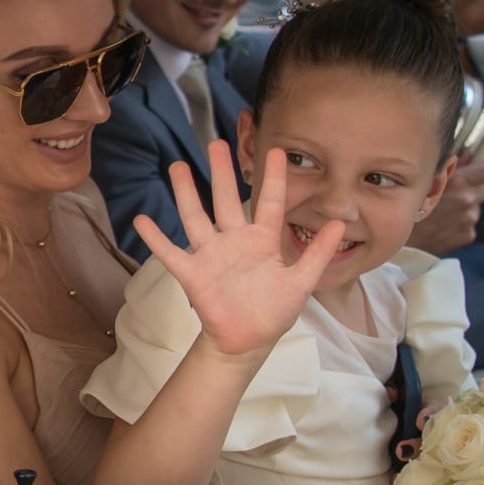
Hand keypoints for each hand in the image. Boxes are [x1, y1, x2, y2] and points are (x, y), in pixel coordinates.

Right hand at [134, 143, 343, 359]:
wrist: (248, 341)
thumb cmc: (274, 311)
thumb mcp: (302, 282)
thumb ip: (318, 254)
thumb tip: (340, 223)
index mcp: (262, 240)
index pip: (270, 203)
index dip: (274, 178)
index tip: (278, 151)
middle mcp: (234, 240)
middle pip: (226, 200)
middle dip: (221, 172)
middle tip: (216, 143)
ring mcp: (211, 255)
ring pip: (196, 217)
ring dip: (186, 193)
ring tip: (177, 166)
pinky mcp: (193, 273)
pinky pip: (171, 253)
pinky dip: (156, 238)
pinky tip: (142, 220)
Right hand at [410, 156, 483, 254]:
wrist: (393, 232)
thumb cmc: (405, 202)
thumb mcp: (425, 176)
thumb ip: (450, 164)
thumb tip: (466, 156)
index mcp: (458, 183)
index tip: (483, 167)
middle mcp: (466, 201)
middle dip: (477, 185)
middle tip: (460, 188)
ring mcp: (467, 220)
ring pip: (476, 207)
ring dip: (466, 206)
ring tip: (444, 208)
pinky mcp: (465, 236)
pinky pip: (468, 224)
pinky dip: (459, 223)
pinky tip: (442, 222)